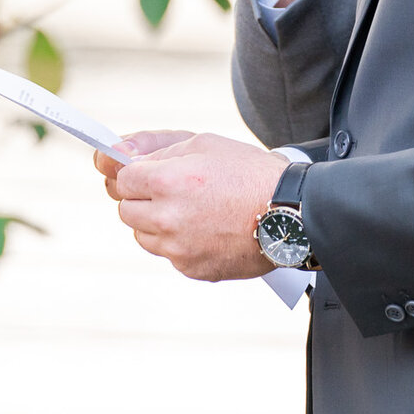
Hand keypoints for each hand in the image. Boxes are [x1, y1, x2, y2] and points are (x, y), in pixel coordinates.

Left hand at [108, 132, 286, 281]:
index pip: (122, 181)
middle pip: (126, 210)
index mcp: (167, 182)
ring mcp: (178, 248)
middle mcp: (167, 218)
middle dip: (142, 199)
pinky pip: (169, 254)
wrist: (290, 213)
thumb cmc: (250, 173)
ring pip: (143, 236)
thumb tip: (125, 163)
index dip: (136, 175)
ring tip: (190, 211)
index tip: (149, 175)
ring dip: (156, 223)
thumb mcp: (204, 144)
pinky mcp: (192, 268)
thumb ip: (160, 153)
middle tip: (170, 192)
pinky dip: (178, 243)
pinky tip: (205, 229)